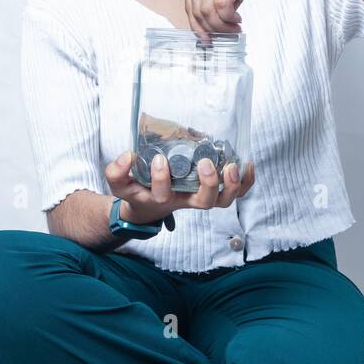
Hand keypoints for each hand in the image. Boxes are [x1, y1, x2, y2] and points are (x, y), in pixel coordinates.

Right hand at [104, 150, 255, 226]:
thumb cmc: (138, 192)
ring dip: (232, 185)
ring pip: (223, 201)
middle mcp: (185, 200)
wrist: (148, 206)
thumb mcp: (121, 184)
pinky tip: (247, 165)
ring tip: (232, 166)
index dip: (161, 179)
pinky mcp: (212, 191)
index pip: (163, 194)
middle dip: (209, 184)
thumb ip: (116, 172)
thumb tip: (128, 156)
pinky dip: (245, 183)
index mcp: (162, 198)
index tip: (159, 159)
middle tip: (204, 164)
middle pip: (205, 203)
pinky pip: (235, 193)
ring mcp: (200, 197)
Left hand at [182, 0, 293, 42]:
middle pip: (196, 11)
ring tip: (235, 28)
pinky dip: (228, 17)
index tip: (209, 39)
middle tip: (226, 36)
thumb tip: (213, 28)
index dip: (197, 27)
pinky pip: (221, 5)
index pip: (189, 6)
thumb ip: (217, 3)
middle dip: (211, 30)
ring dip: (222, 26)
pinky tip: (238, 18)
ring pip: (207, 11)